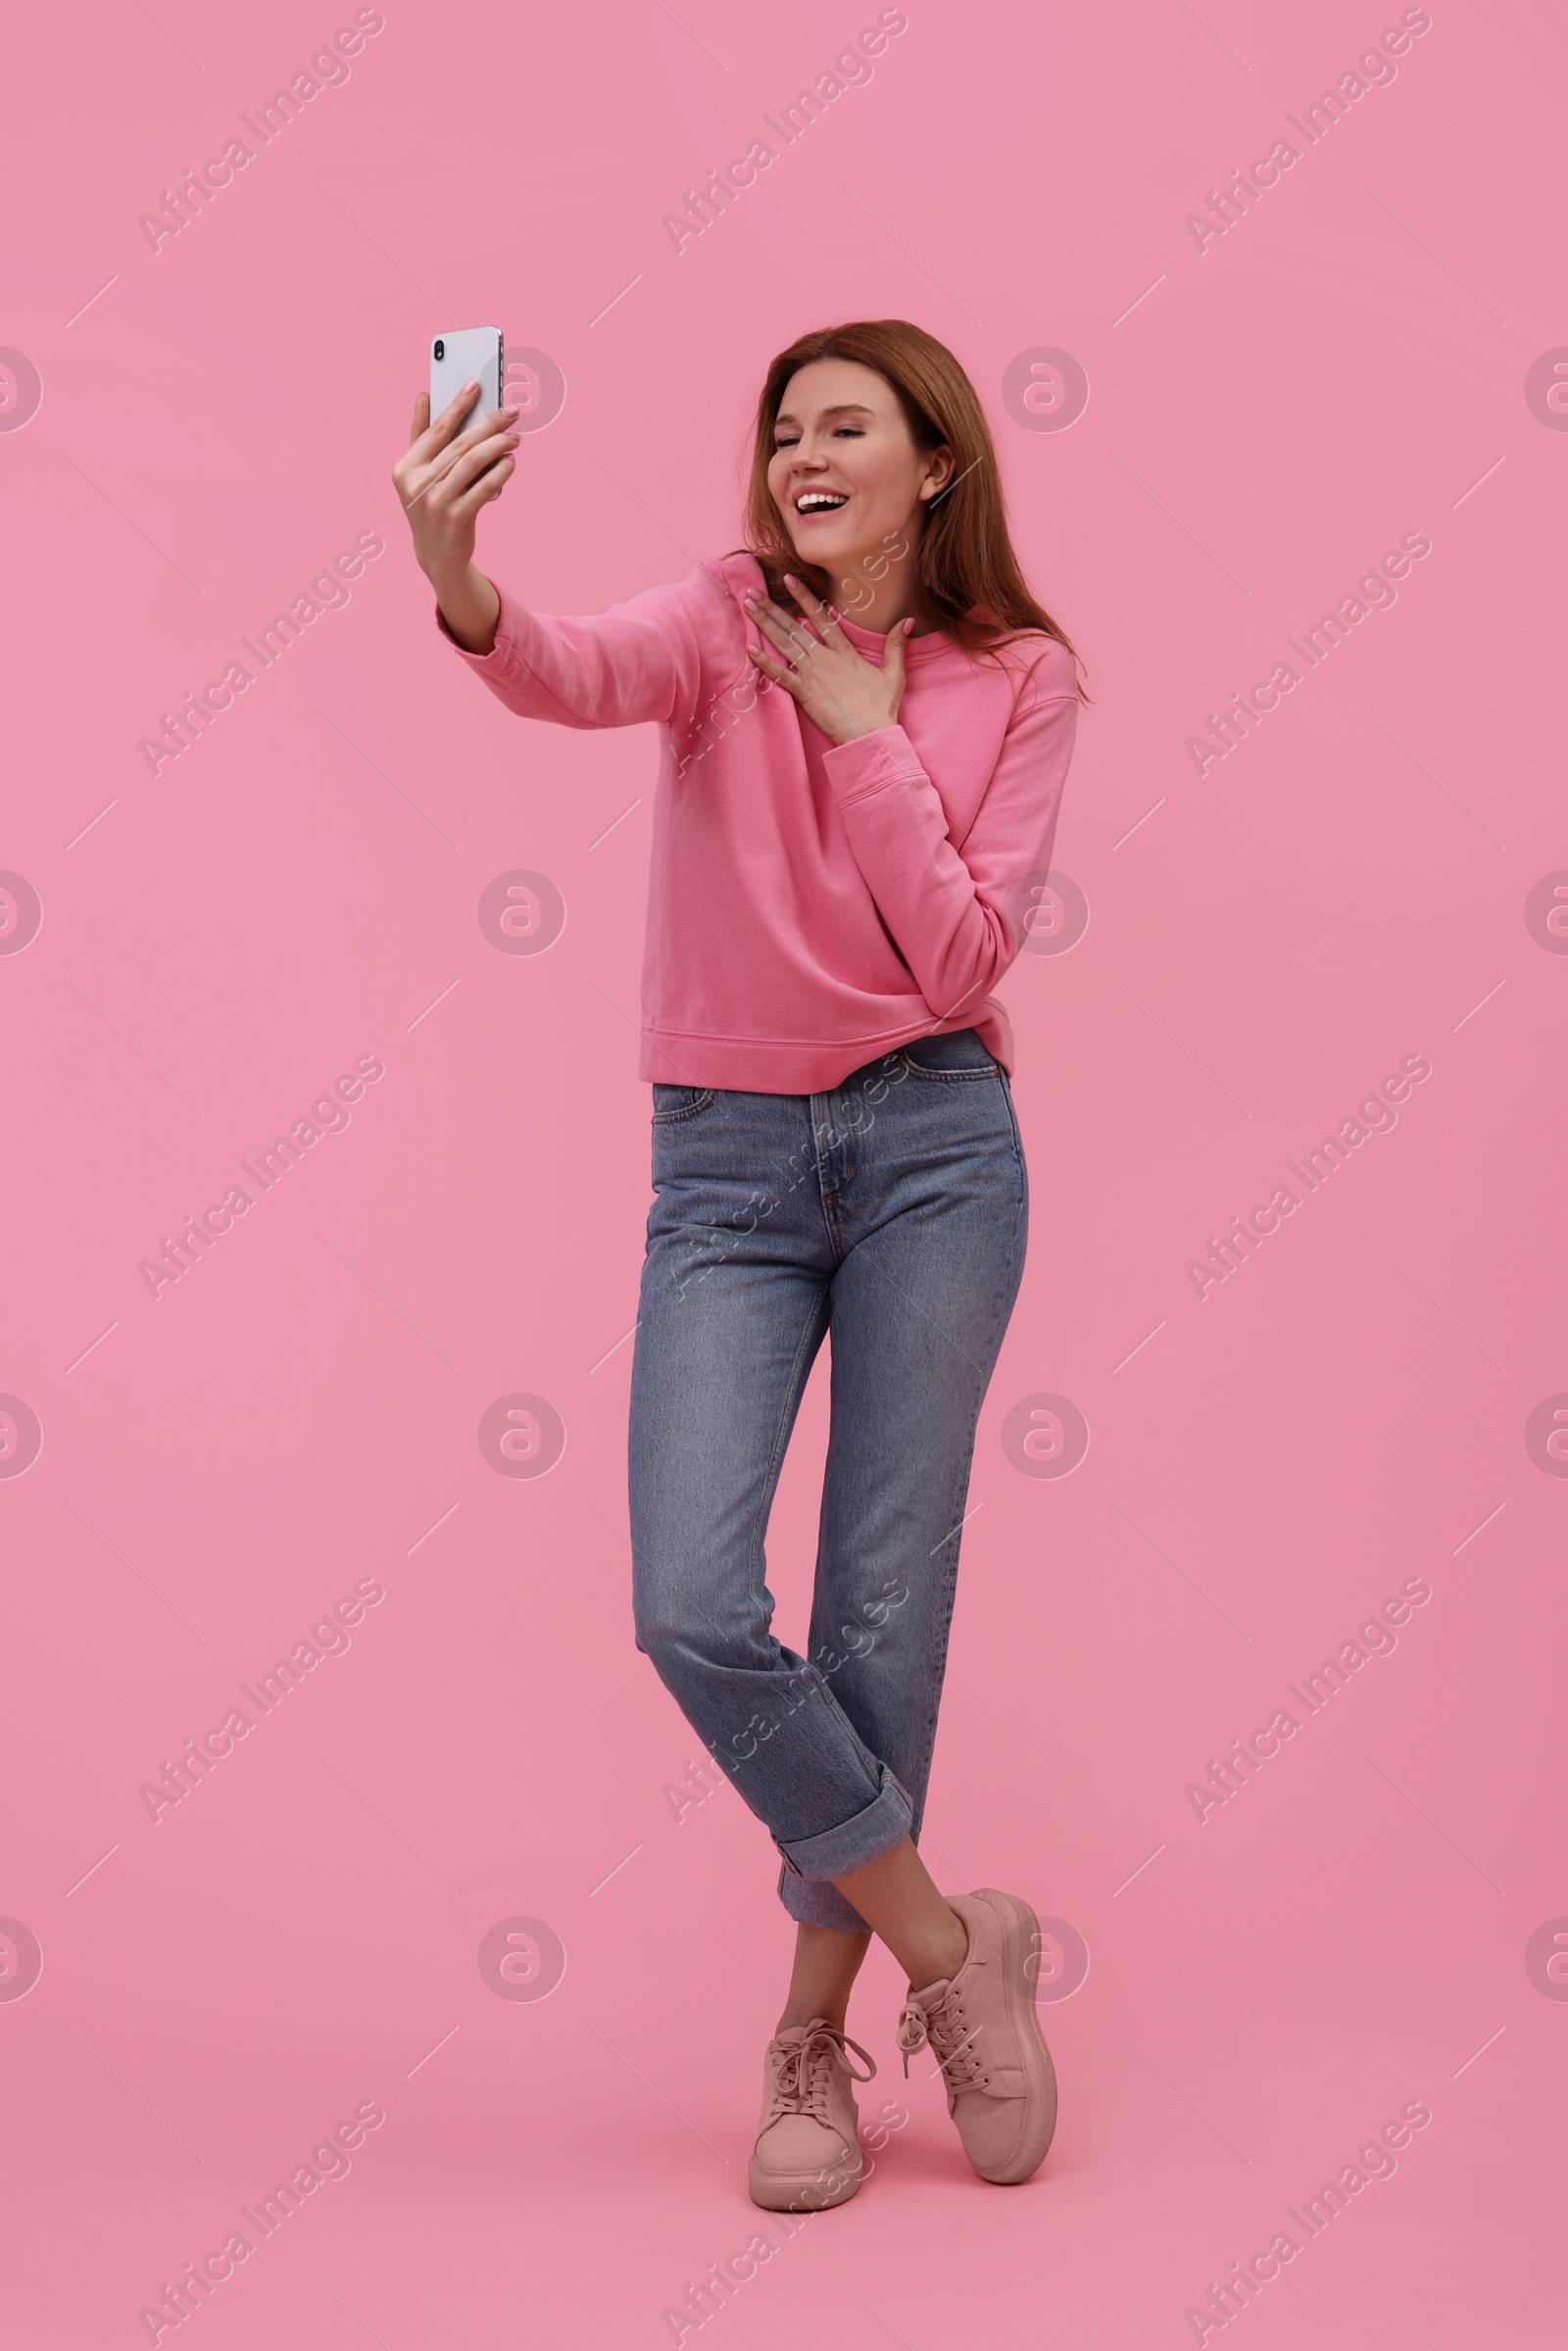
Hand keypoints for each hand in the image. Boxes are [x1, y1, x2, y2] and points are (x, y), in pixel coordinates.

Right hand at [391, 383, 518, 650]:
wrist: (437, 555)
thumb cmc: (431, 504)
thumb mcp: (418, 473)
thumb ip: (420, 435)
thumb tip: (424, 395)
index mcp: (406, 467)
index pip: (435, 429)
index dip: (456, 405)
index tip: (476, 385)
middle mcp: (417, 484)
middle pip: (459, 444)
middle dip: (488, 424)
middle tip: (511, 411)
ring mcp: (436, 503)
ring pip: (472, 464)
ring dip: (497, 446)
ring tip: (515, 437)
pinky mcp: (456, 520)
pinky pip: (483, 489)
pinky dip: (500, 473)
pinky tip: (511, 462)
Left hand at [745, 574, 911, 745]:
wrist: (870, 735)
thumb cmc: (882, 707)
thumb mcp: (894, 673)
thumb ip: (896, 645)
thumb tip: (907, 620)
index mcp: (845, 652)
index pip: (822, 618)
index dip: (805, 597)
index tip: (789, 579)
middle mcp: (825, 659)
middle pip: (795, 627)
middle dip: (773, 607)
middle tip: (753, 591)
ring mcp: (813, 676)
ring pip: (785, 645)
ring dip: (765, 624)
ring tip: (748, 607)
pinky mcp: (804, 694)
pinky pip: (781, 676)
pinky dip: (764, 663)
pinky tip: (750, 649)